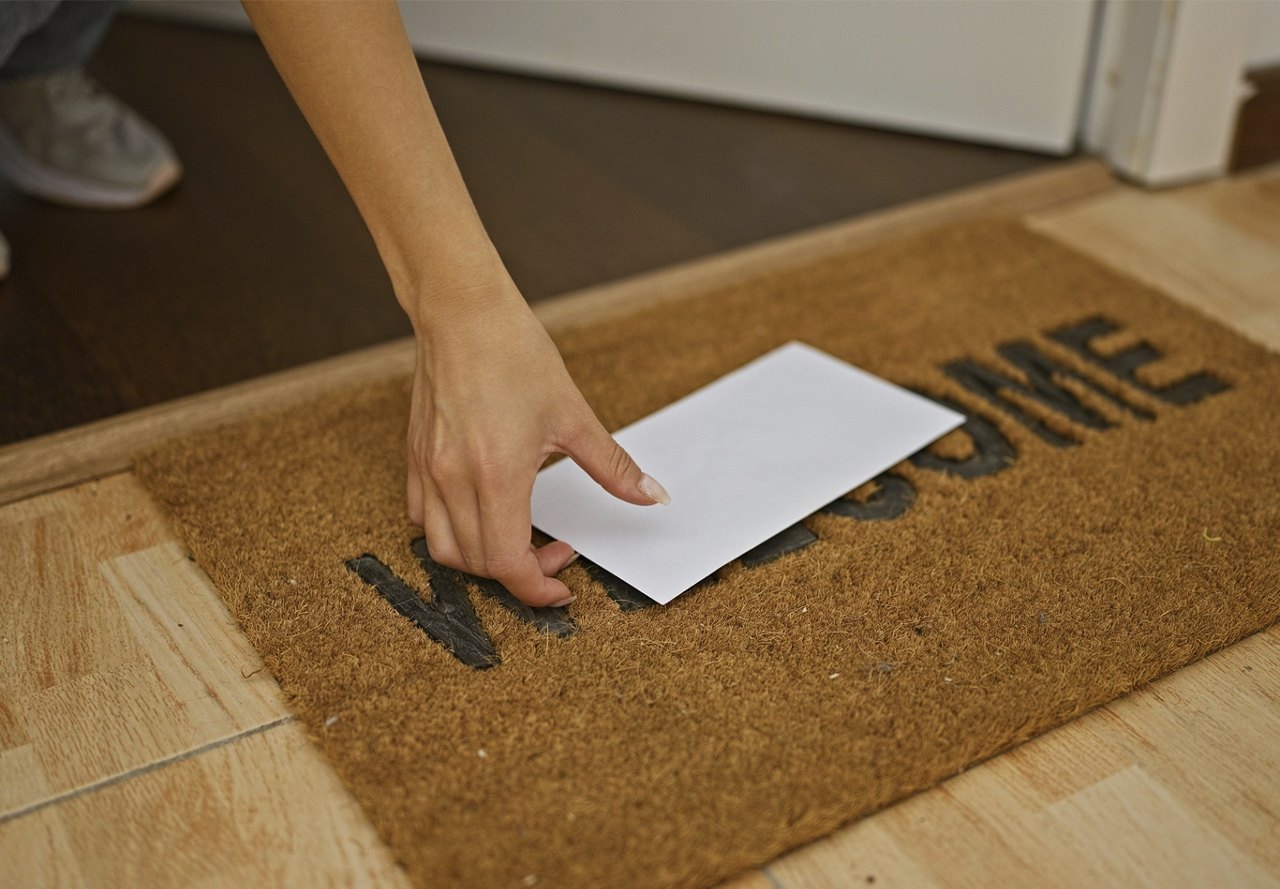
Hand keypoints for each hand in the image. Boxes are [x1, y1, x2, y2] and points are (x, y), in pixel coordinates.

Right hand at [405, 275, 669, 606]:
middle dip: (518, 573)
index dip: (537, 588)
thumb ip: (613, 467)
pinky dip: (450, 531)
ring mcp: (427, 470)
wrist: (462, 312)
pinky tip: (481, 510)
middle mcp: (454, 480)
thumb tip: (652, 496)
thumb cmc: (514, 353)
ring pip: (442, 548)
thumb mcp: (574, 415)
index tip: (562, 585)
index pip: (508, 564)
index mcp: (497, 476)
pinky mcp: (413, 457)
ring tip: (516, 537)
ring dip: (481, 559)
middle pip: (477, 564)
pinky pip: (420, 516)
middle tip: (552, 550)